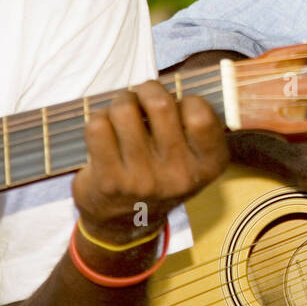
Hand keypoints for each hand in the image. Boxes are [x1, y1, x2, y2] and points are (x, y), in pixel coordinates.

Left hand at [73, 81, 227, 245]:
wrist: (127, 224)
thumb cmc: (162, 174)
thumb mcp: (193, 158)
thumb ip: (195, 125)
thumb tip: (176, 81)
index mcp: (208, 165)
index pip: (200, 113)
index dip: (185, 99)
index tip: (177, 106)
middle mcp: (179, 175)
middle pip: (160, 103)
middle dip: (147, 89)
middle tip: (142, 96)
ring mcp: (143, 180)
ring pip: (124, 109)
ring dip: (121, 102)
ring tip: (123, 112)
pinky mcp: (109, 181)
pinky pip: (98, 126)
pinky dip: (98, 119)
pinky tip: (105, 132)